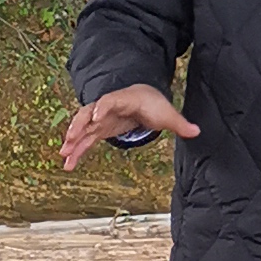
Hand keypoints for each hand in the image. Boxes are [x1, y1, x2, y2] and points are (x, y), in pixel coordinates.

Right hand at [61, 84, 197, 170]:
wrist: (141, 96)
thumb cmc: (152, 103)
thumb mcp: (167, 113)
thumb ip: (179, 123)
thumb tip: (197, 131)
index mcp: (124, 100)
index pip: (110, 100)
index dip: (102, 107)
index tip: (96, 116)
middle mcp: (107, 108)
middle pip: (88, 113)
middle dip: (79, 124)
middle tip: (71, 138)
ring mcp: (100, 118)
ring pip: (82, 127)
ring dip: (73, 140)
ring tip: (64, 155)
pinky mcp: (98, 129)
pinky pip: (84, 139)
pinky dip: (76, 150)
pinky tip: (68, 163)